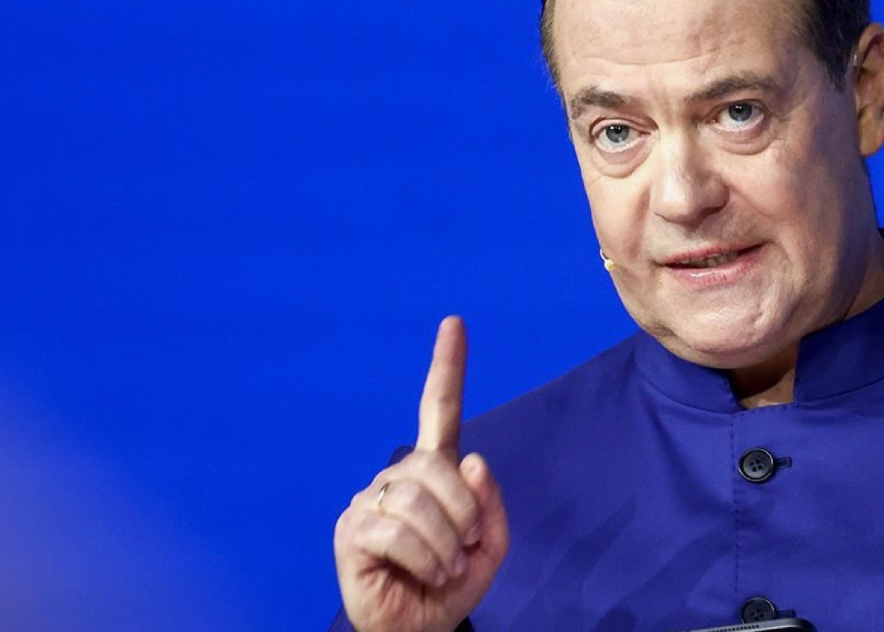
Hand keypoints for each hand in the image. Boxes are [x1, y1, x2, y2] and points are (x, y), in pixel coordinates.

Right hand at [334, 317, 508, 631]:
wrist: (420, 629)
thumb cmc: (452, 585)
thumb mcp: (490, 547)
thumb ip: (491, 505)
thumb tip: (473, 461)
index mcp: (435, 470)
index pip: (439, 408)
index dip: (447, 366)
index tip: (455, 323)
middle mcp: (398, 476)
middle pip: (437, 466)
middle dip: (464, 512)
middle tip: (464, 549)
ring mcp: (371, 499)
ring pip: (418, 500)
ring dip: (446, 544)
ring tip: (443, 568)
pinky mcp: (352, 529)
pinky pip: (396, 529)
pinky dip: (424, 557)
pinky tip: (424, 574)